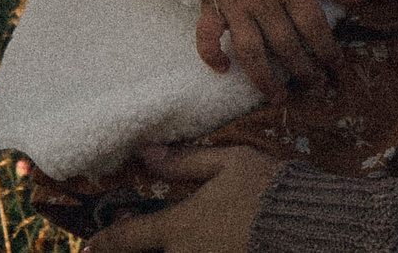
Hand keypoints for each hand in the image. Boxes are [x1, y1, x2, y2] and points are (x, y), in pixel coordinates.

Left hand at [88, 145, 280, 252]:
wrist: (308, 230)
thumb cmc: (268, 191)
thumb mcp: (229, 163)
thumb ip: (186, 161)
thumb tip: (148, 155)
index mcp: (180, 227)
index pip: (129, 238)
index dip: (105, 242)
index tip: (89, 246)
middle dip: (135, 251)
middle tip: (126, 240)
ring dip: (167, 251)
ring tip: (175, 239)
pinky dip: (194, 252)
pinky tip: (204, 243)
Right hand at [194, 0, 360, 102]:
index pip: (313, 27)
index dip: (327, 51)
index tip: (337, 68)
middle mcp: (263, 0)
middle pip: (286, 45)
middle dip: (304, 71)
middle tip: (315, 87)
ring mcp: (235, 5)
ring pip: (251, 52)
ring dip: (265, 79)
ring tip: (279, 98)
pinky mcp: (212, 5)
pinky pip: (207, 35)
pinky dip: (211, 54)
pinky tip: (223, 70)